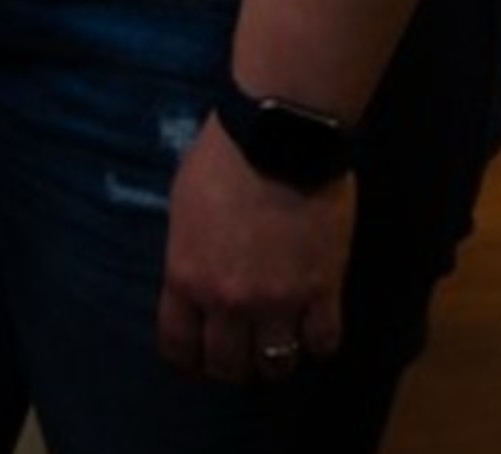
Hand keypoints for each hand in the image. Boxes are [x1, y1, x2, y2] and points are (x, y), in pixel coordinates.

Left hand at [156, 118, 350, 385]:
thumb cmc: (221, 158)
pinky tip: (313, 326)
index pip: (178, 344)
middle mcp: (229, 300)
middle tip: (239, 352)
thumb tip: (193, 281)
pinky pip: (322, 343)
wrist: (278, 135)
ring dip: (274, 357)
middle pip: (227, 365)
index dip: (186, 357)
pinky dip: (318, 340)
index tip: (195, 355)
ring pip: (276, 365)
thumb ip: (188, 254)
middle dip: (230, 364)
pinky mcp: (322, 292)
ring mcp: (278, 302)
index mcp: (186, 275)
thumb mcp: (183, 206)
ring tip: (277, 342)